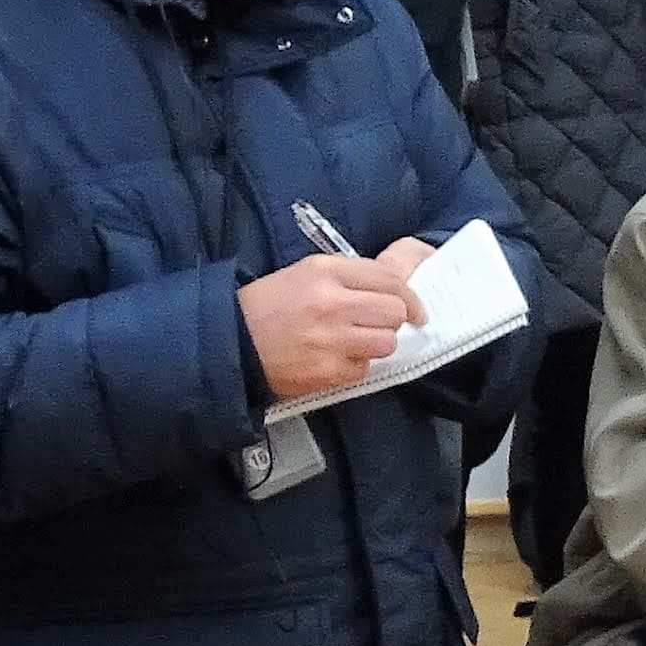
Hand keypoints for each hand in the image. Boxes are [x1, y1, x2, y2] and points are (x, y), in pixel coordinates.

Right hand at [238, 251, 418, 403]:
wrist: (231, 342)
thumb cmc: (267, 307)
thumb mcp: (305, 273)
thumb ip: (348, 276)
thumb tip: (390, 290)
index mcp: (326, 273)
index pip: (389, 280)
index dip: (409, 297)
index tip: (415, 309)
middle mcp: (332, 304)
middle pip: (394, 312)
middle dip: (392, 320)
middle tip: (379, 324)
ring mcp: (331, 340)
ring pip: (386, 343)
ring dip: (375, 344)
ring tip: (353, 341)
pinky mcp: (327, 372)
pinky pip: (363, 369)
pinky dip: (355, 366)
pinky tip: (333, 357)